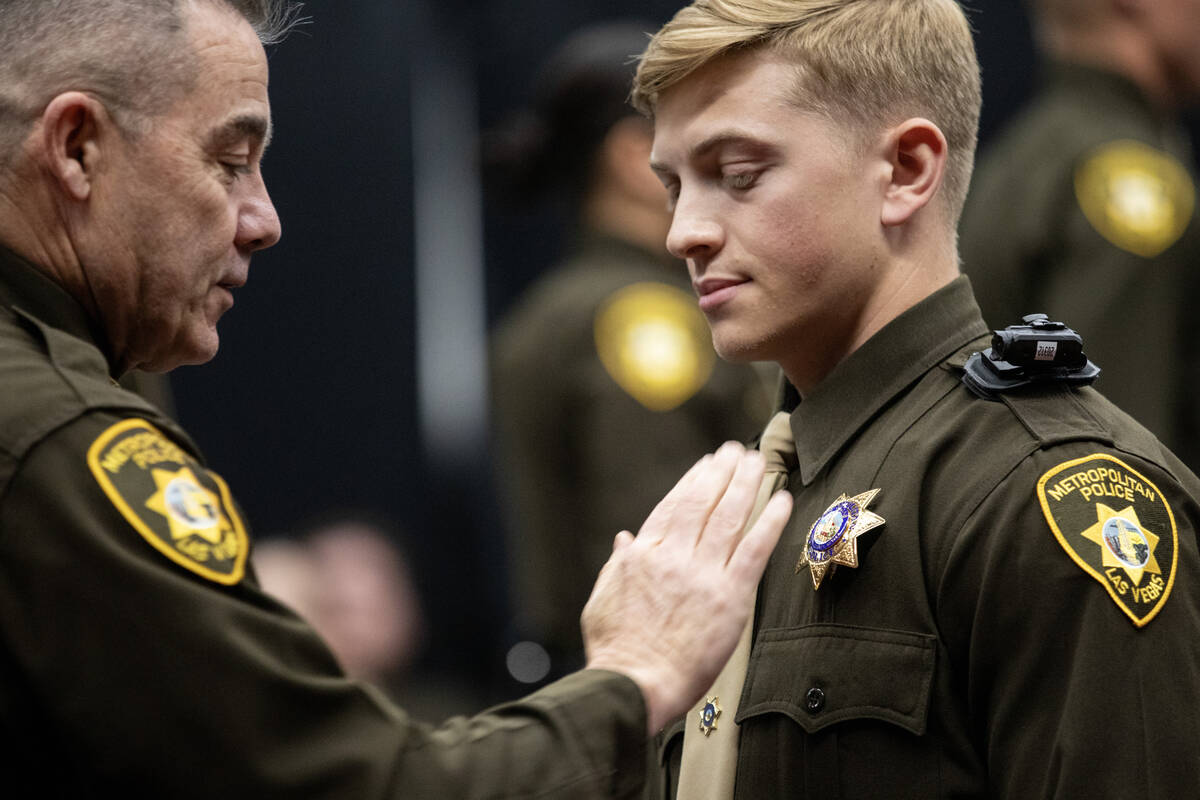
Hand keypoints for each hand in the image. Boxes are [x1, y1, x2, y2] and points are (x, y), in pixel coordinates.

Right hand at [581, 441, 791, 733]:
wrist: (636, 683)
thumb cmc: (616, 650)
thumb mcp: (603, 599)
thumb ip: (617, 565)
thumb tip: (624, 538)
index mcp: (643, 554)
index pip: (673, 506)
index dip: (694, 480)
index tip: (707, 464)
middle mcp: (674, 556)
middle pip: (704, 502)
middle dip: (722, 471)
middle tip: (736, 451)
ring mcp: (703, 574)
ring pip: (730, 517)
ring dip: (746, 484)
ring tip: (757, 462)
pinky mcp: (730, 598)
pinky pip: (755, 550)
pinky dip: (770, 522)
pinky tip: (783, 500)